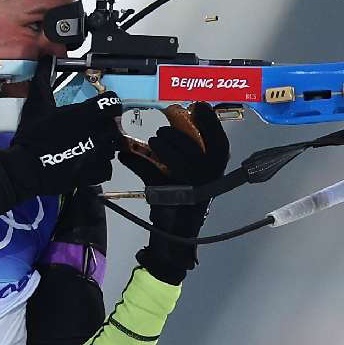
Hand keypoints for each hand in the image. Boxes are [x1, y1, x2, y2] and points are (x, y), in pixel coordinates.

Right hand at [10, 57, 123, 195]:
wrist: (25, 168)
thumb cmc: (32, 137)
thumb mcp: (37, 103)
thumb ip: (44, 78)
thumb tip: (46, 59)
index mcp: (86, 114)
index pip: (113, 103)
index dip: (109, 103)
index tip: (104, 105)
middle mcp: (96, 133)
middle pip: (114, 125)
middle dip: (105, 125)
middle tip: (91, 127)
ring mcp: (97, 154)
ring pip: (112, 146)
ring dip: (104, 145)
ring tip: (89, 145)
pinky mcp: (94, 173)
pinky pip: (107, 168)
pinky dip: (100, 165)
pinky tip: (88, 162)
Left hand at [118, 103, 229, 283]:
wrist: (175, 238)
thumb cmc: (183, 203)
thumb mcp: (188, 179)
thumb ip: (182, 155)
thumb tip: (163, 128)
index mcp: (216, 170)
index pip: (219, 142)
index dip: (210, 123)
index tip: (199, 106)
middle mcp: (208, 177)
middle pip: (193, 147)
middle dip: (174, 136)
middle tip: (161, 132)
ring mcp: (191, 187)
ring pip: (176, 159)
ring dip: (160, 147)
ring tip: (149, 143)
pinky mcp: (170, 195)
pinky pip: (151, 173)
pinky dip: (135, 163)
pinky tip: (124, 156)